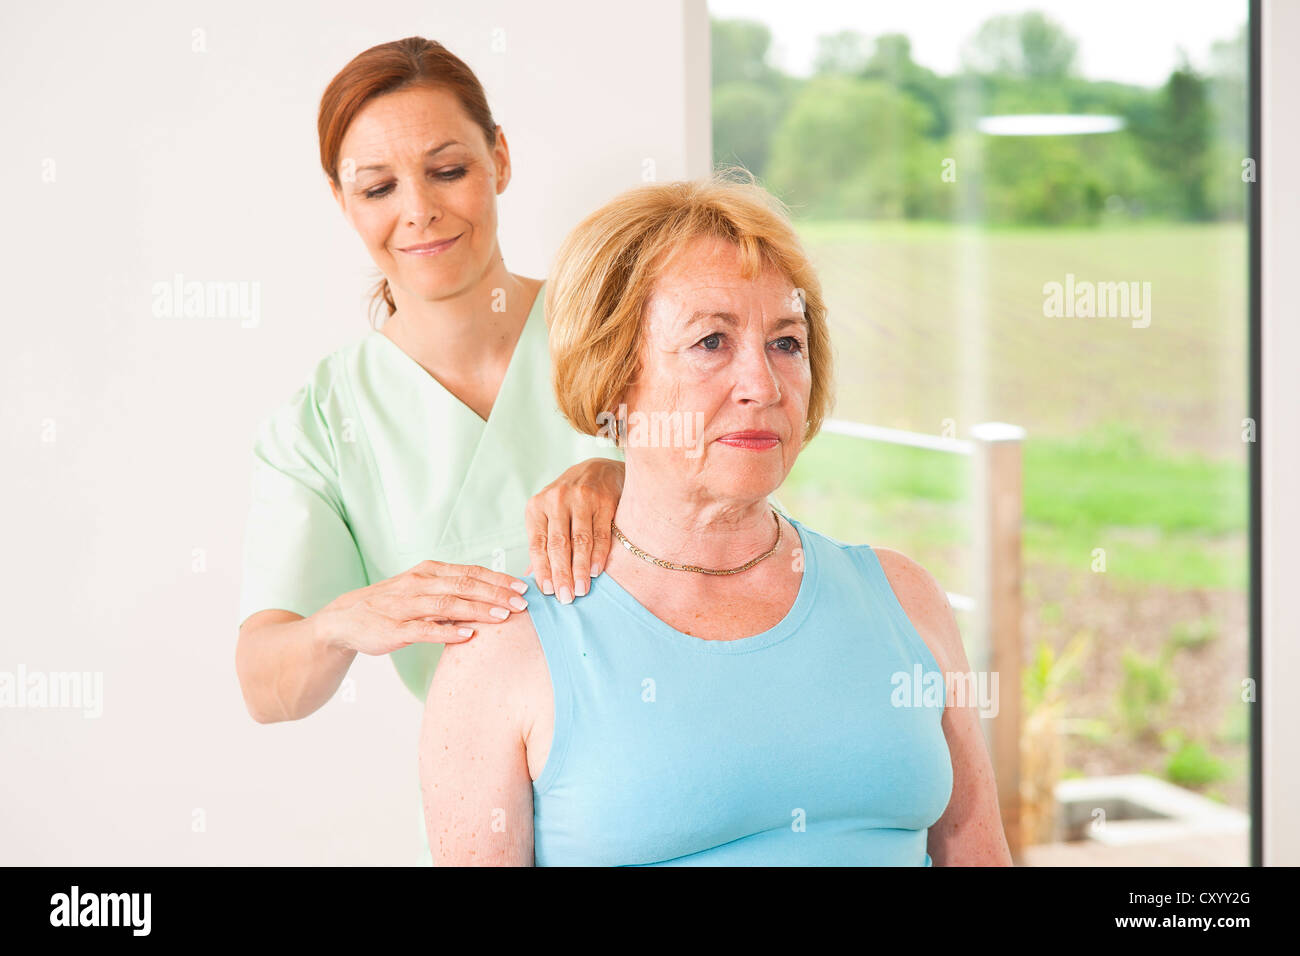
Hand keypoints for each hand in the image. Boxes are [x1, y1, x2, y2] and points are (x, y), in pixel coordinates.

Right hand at [315, 560, 529, 651]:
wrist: (346, 619)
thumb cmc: (393, 605)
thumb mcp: (423, 590)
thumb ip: (453, 591)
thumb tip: (494, 597)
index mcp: (429, 572)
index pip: (470, 572)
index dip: (498, 579)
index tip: (523, 587)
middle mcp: (419, 584)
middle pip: (464, 585)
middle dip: (496, 593)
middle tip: (522, 602)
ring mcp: (406, 606)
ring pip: (447, 604)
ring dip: (477, 609)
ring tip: (503, 616)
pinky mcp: (394, 628)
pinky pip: (424, 629)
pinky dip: (447, 632)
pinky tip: (468, 635)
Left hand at [524, 457, 624, 603]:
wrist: (599, 469)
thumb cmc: (569, 500)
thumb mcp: (549, 514)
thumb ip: (542, 544)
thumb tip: (531, 579)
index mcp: (537, 506)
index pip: (538, 544)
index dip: (543, 570)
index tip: (547, 592)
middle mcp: (557, 500)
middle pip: (559, 544)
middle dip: (562, 575)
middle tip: (566, 598)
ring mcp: (581, 499)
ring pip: (580, 541)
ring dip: (580, 569)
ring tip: (581, 590)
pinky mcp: (604, 501)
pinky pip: (600, 533)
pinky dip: (598, 555)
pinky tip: (596, 571)